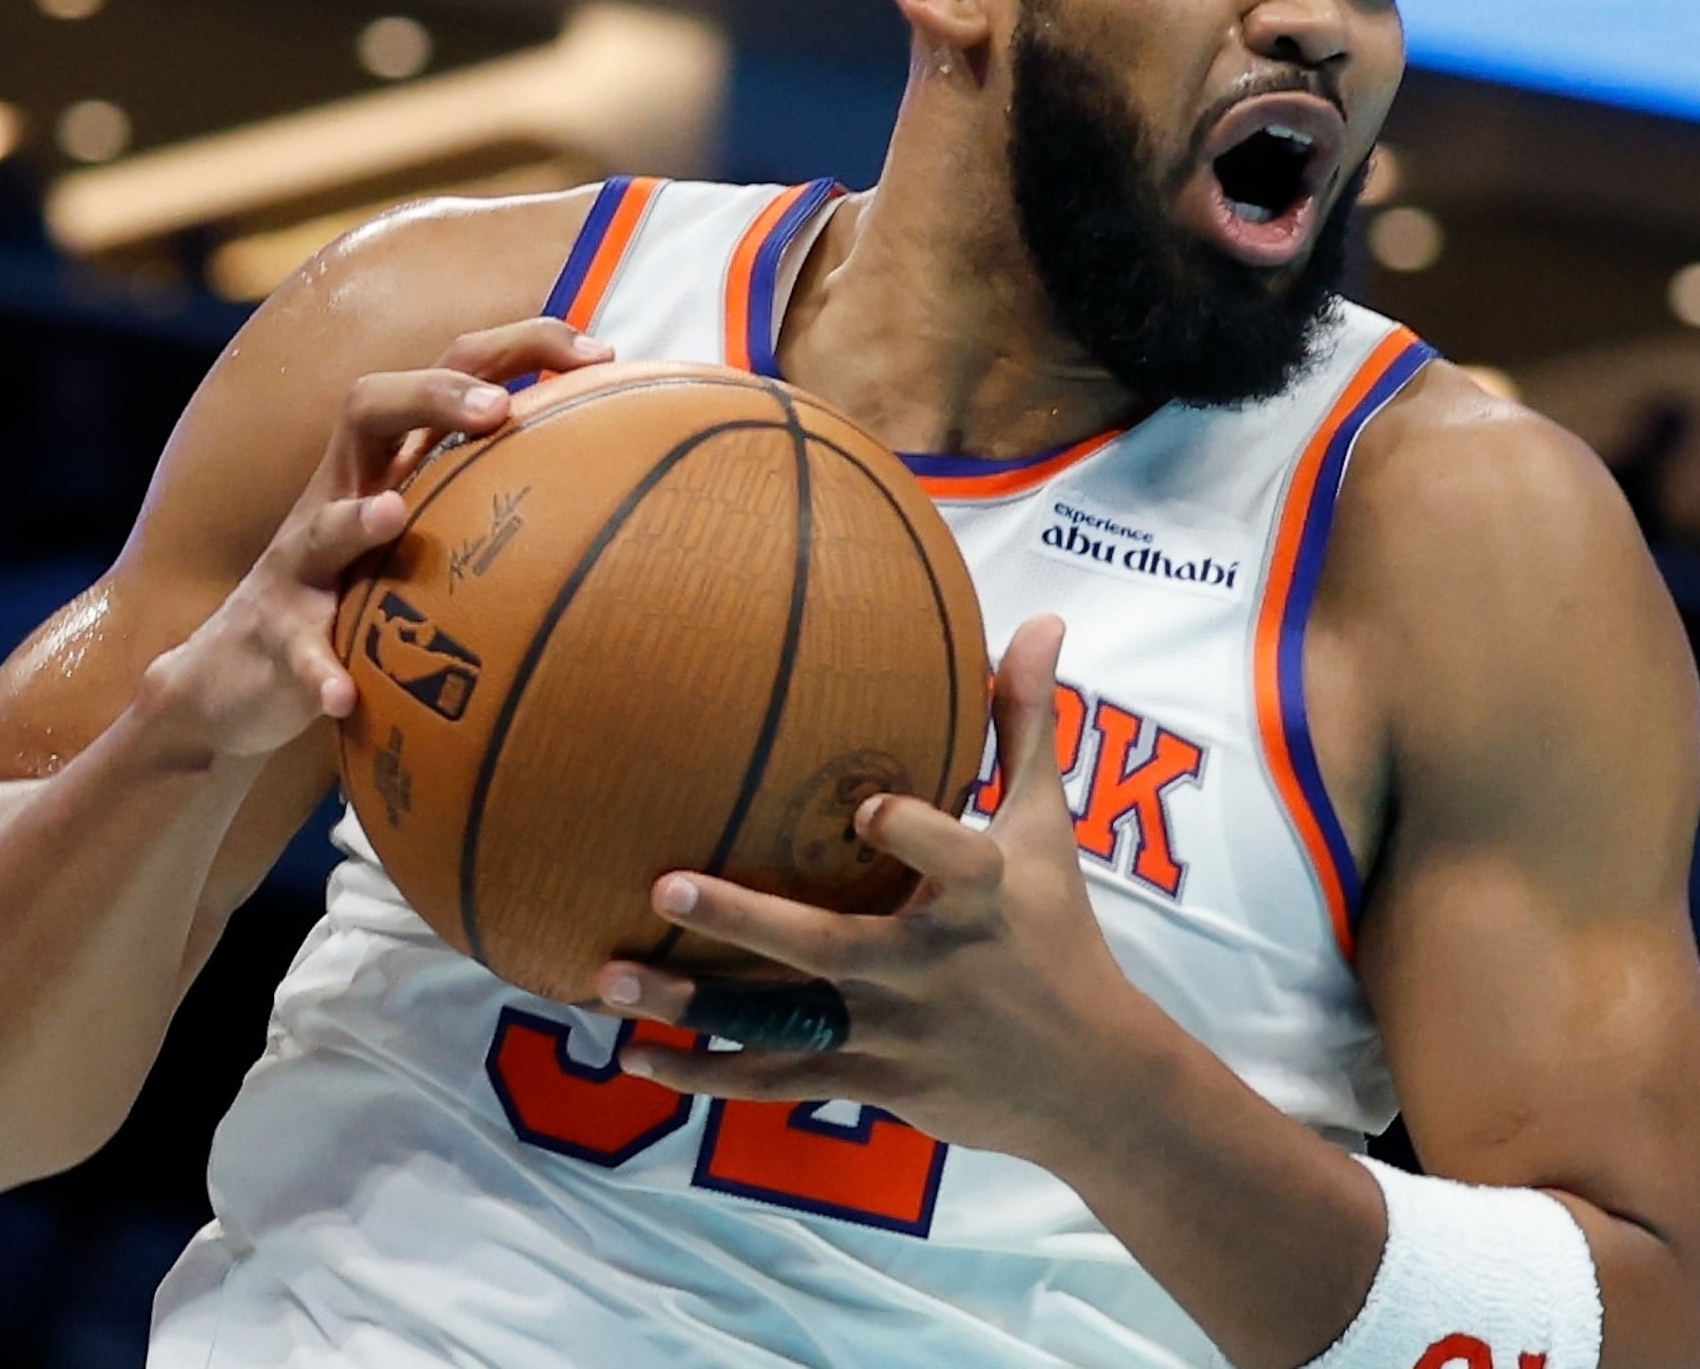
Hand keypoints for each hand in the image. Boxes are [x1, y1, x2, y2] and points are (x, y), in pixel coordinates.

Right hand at [139, 317, 608, 767]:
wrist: (241, 678)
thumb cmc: (365, 597)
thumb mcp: (435, 540)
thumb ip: (510, 506)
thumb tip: (648, 498)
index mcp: (394, 461)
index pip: (454, 370)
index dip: (522, 345)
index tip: (603, 352)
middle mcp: (341, 494)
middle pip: (368, 406)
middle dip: (434, 393)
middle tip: (500, 408)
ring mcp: (300, 566)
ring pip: (318, 525)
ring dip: (355, 518)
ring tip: (394, 514)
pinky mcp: (274, 636)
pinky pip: (294, 648)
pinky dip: (317, 668)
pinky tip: (343, 694)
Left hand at [599, 617, 1184, 1165]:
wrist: (1089, 1081)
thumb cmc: (1058, 934)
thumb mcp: (1045, 831)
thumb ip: (1024, 727)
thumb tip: (1040, 618)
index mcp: (982, 898)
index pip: (954, 861)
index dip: (912, 835)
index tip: (862, 807)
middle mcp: (930, 967)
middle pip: (829, 947)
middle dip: (746, 922)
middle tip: (665, 884)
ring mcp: (895, 1032)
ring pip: (783, 1023)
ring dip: (694, 1004)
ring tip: (611, 977)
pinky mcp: (872, 1081)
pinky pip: (777, 1081)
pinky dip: (706, 1075)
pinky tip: (635, 1054)